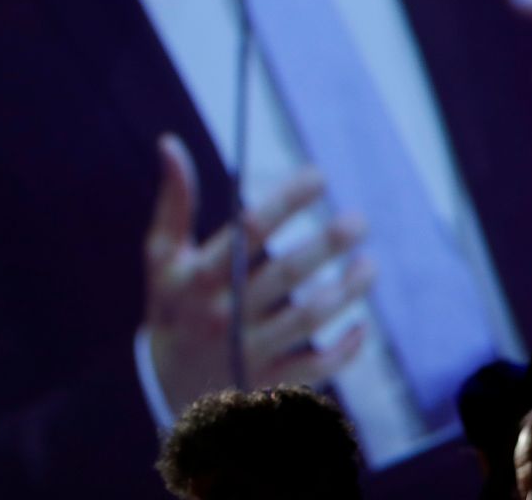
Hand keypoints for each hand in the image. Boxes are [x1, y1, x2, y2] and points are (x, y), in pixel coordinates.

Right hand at [142, 134, 374, 413]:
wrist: (162, 389)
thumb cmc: (172, 307)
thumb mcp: (162, 258)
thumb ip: (174, 202)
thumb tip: (170, 143)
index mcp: (201, 277)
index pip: (249, 232)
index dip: (287, 200)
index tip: (320, 175)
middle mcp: (225, 313)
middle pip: (287, 274)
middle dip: (328, 245)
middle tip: (359, 220)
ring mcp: (248, 351)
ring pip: (308, 319)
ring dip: (346, 291)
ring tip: (369, 265)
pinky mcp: (268, 382)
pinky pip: (315, 367)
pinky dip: (345, 350)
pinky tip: (362, 325)